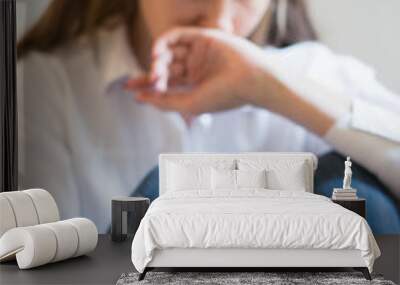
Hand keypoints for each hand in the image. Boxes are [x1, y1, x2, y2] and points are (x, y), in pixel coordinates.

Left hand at [125, 27, 276, 115]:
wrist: (251, 80)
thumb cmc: (224, 96)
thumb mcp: (189, 103)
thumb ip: (164, 102)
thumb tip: (139, 99)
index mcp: (194, 85)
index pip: (166, 84)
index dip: (147, 86)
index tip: (131, 90)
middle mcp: (195, 68)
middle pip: (164, 68)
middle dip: (149, 74)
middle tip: (143, 81)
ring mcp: (199, 52)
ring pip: (169, 52)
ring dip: (158, 60)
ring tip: (155, 70)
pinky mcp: (203, 37)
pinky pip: (177, 35)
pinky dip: (164, 42)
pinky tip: (156, 53)